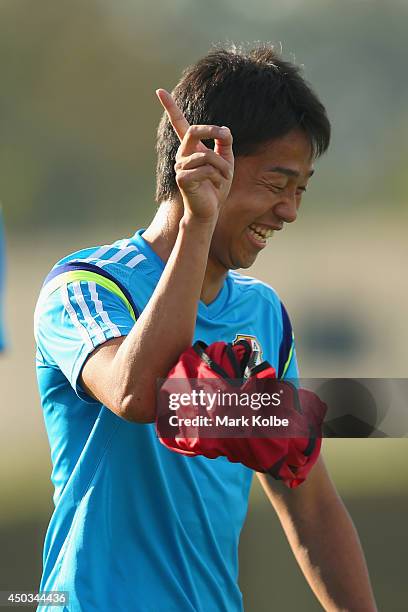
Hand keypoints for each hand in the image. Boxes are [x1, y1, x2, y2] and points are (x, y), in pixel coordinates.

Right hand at [156, 89, 233, 221]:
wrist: (210, 210)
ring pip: (206, 155)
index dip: (169, 107)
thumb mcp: (225, 162)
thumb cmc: (216, 187)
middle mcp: (182, 154)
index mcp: (191, 148)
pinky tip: (216, 185)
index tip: (159, 90)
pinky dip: (217, 176)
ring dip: (223, 166)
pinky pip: (205, 169)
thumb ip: (225, 145)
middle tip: (226, 137)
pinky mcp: (182, 178)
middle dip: (213, 132)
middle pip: (194, 131)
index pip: (178, 124)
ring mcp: (180, 166)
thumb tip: (225, 129)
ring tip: (225, 177)